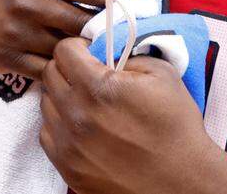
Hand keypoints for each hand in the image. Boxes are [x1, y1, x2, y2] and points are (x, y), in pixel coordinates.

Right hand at [0, 0, 127, 77]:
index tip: (130, 6)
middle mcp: (25, 3)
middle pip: (80, 22)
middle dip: (103, 27)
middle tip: (119, 31)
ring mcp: (15, 33)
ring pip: (65, 49)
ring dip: (83, 50)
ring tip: (96, 47)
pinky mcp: (7, 58)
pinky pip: (47, 69)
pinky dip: (62, 67)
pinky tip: (71, 63)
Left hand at [39, 38, 217, 193]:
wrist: (180, 182)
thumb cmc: (176, 129)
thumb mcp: (163, 75)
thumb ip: (129, 55)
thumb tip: (108, 53)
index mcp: (97, 88)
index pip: (63, 51)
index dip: (78, 47)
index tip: (89, 52)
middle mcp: (75, 115)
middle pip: (50, 75)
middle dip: (68, 68)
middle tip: (88, 74)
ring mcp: (68, 144)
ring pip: (46, 104)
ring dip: (63, 97)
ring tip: (88, 103)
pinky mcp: (66, 167)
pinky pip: (48, 134)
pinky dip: (61, 125)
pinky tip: (84, 127)